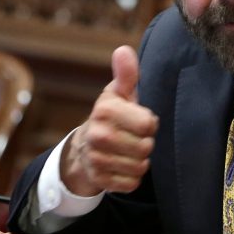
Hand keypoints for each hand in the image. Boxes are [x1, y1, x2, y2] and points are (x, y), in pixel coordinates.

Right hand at [61, 46, 157, 195]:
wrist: (84, 149)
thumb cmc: (111, 117)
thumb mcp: (119, 94)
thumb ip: (126, 74)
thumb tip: (124, 50)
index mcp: (105, 110)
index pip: (149, 124)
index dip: (148, 123)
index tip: (137, 120)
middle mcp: (97, 135)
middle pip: (146, 147)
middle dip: (145, 142)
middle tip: (131, 137)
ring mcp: (96, 159)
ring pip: (141, 166)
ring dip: (139, 160)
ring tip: (126, 151)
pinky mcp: (99, 180)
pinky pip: (132, 183)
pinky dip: (131, 177)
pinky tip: (121, 166)